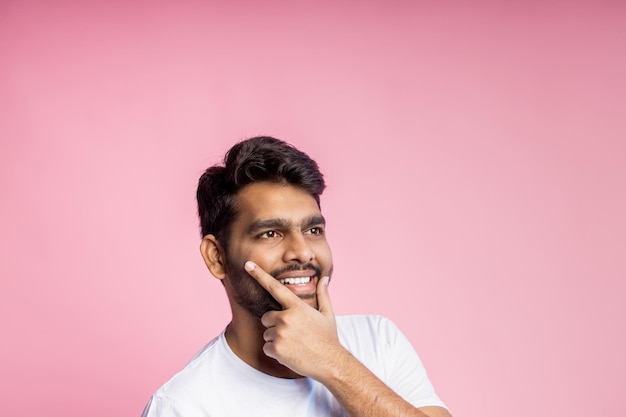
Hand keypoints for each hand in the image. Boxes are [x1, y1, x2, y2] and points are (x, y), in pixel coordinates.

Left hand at [244, 261, 344, 379]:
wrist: (330, 363)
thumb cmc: (328, 337)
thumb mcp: (327, 314)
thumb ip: (323, 294)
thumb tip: (324, 278)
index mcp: (297, 306)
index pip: (274, 287)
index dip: (259, 275)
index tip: (247, 265)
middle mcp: (286, 317)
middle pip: (267, 317)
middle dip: (275, 324)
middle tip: (293, 333)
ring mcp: (280, 333)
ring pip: (266, 333)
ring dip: (276, 339)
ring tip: (294, 344)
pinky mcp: (276, 348)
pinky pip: (266, 348)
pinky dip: (275, 352)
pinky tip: (290, 353)